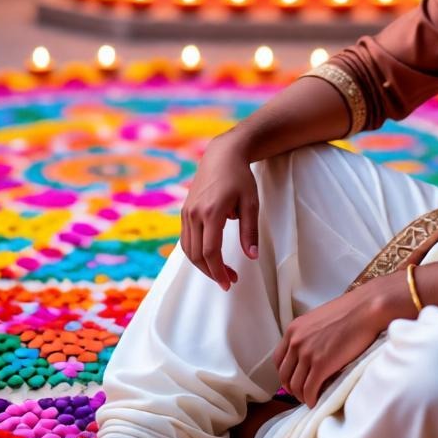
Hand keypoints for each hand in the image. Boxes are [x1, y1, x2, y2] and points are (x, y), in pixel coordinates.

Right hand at [180, 134, 258, 290]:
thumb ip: (250, 231)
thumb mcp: (250, 202)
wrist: (222, 155)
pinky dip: (196, 252)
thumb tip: (252, 256)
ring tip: (221, 271)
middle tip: (228, 281)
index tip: (229, 283)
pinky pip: (186, 239)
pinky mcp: (185, 210)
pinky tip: (210, 256)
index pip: (210, 251)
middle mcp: (195, 213)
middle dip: (212, 272)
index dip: (219, 271)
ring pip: (188, 249)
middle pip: (197, 255)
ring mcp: (187, 212)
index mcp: (212, 212)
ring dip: (203, 265)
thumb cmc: (240, 177)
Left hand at [272, 276, 408, 406]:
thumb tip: (310, 354)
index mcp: (294, 330)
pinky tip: (317, 401)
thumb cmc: (348, 312)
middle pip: (284, 375)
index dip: (286, 374)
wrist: (364, 310)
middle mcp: (296, 341)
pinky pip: (309, 390)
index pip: (279, 359)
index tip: (295, 380)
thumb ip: (308, 336)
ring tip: (311, 399)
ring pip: (295, 386)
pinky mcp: (321, 365)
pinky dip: (311, 400)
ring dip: (302, 396)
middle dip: (292, 388)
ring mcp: (307, 354)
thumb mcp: (318, 320)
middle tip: (303, 393)